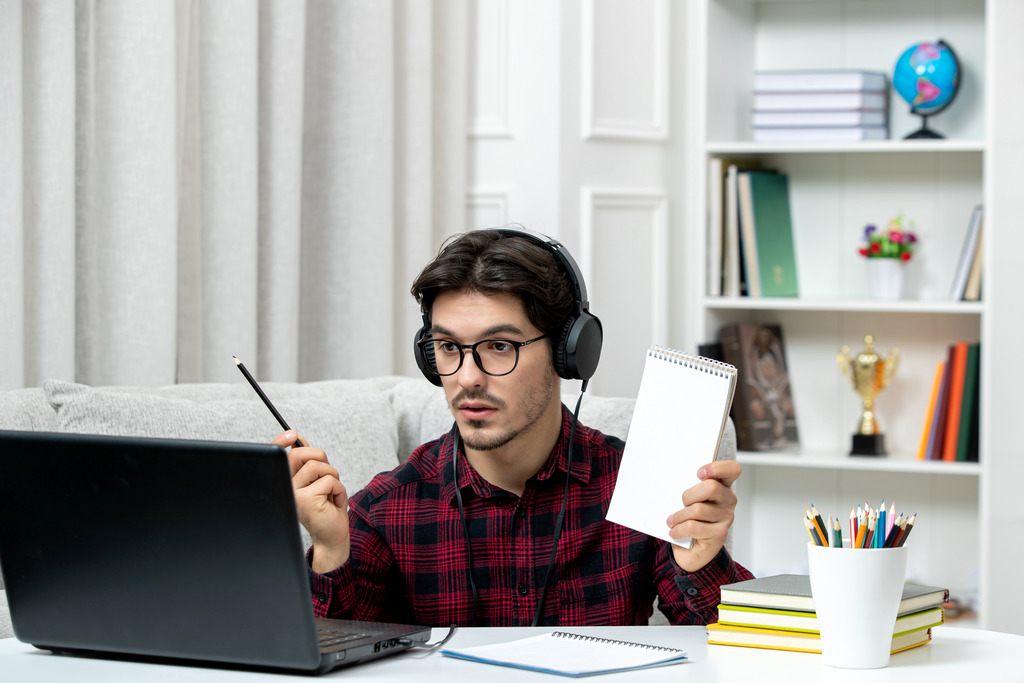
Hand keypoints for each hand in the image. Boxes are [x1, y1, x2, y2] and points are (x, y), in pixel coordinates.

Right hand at [273, 430, 350, 572]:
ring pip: (317, 466)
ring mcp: (294, 494)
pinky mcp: (306, 500)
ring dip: (333, 477)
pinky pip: (329, 480)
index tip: (291, 434)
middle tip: (327, 476)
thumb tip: (299, 439)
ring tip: (330, 493)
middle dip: (321, 458)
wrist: (332, 535)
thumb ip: (308, 461)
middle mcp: (285, 487)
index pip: (277, 457)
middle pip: (301, 454)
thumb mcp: (317, 480)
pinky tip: (333, 503)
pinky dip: (339, 490)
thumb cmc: (326, 508)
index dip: (280, 441)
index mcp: (286, 481)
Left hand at [665, 460, 740, 571]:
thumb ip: (689, 487)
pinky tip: (674, 531)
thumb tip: (672, 480)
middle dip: (689, 495)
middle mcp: (728, 501)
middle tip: (681, 503)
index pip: (732, 469)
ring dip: (679, 516)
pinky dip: (679, 529)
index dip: (717, 468)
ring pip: (698, 509)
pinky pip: (693, 527)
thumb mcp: (688, 499)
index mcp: (723, 486)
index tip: (698, 473)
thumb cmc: (688, 519)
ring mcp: (726, 518)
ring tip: (672, 520)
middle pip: (711, 487)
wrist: (689, 550)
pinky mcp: (719, 534)